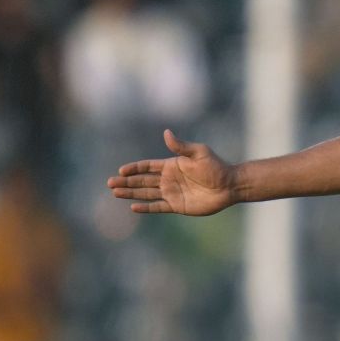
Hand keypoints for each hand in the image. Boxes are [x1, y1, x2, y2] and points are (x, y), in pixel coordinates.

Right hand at [108, 129, 238, 214]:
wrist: (229, 186)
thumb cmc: (216, 167)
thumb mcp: (198, 153)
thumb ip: (181, 146)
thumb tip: (166, 133)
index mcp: (171, 166)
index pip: (147, 166)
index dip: (134, 168)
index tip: (121, 171)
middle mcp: (168, 179)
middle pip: (142, 180)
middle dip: (126, 182)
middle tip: (110, 184)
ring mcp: (172, 193)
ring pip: (146, 193)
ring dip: (131, 193)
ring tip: (115, 193)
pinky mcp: (178, 205)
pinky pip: (158, 206)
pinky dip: (146, 207)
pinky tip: (133, 207)